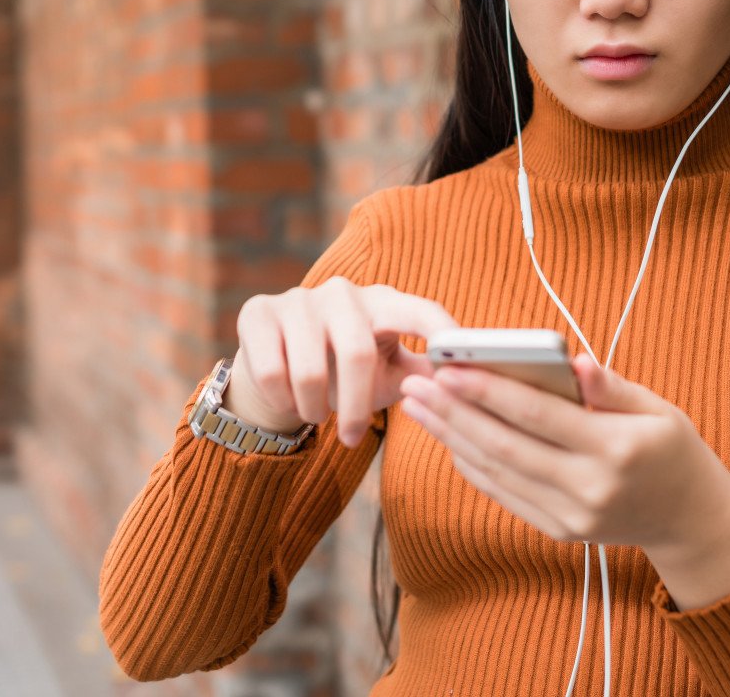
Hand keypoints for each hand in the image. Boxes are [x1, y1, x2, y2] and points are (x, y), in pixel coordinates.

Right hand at [231, 279, 456, 447]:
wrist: (278, 367)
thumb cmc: (348, 372)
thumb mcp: (390, 374)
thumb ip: (426, 377)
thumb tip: (471, 388)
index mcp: (384, 302)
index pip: (421, 310)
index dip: (441, 333)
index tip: (455, 367)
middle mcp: (343, 292)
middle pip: (356, 354)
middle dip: (356, 407)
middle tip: (352, 438)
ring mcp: (298, 299)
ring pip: (310, 370)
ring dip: (316, 409)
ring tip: (319, 416)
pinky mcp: (258, 313)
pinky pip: (273, 372)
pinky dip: (285, 402)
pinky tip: (290, 403)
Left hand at [398, 352, 729, 556]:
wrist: (690, 520)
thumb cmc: (672, 450)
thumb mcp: (658, 409)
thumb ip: (611, 386)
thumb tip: (574, 361)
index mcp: (616, 448)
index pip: (539, 415)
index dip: (489, 391)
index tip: (450, 368)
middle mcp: (590, 487)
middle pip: (507, 445)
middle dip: (454, 413)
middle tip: (416, 384)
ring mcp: (573, 515)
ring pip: (498, 471)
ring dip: (452, 437)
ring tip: (419, 407)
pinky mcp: (560, 531)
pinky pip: (505, 494)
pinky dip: (472, 465)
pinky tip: (448, 438)